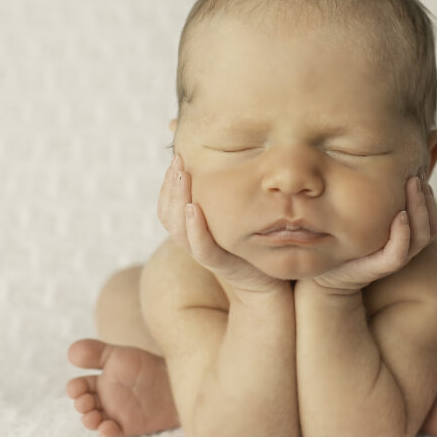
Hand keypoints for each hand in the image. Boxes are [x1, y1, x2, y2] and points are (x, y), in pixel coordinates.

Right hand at [158, 154, 285, 294]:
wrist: (270, 281)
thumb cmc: (253, 240)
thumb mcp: (236, 209)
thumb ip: (225, 186)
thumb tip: (222, 156)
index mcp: (192, 228)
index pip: (167, 205)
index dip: (167, 183)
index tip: (177, 157)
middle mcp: (193, 240)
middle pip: (167, 214)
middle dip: (170, 185)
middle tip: (178, 159)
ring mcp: (204, 252)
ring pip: (178, 229)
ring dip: (178, 200)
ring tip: (183, 175)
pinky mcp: (221, 263)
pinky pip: (201, 247)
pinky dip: (194, 229)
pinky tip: (194, 208)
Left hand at [310, 172, 436, 294]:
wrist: (323, 271)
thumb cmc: (342, 237)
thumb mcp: (362, 211)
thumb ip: (375, 195)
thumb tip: (378, 160)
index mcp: (404, 234)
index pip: (431, 217)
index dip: (430, 196)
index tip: (419, 172)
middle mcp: (404, 245)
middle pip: (431, 225)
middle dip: (427, 198)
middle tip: (416, 175)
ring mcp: (393, 256)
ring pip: (422, 236)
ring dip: (420, 210)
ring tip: (413, 185)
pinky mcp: (378, 267)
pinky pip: (399, 253)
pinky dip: (404, 234)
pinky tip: (400, 215)